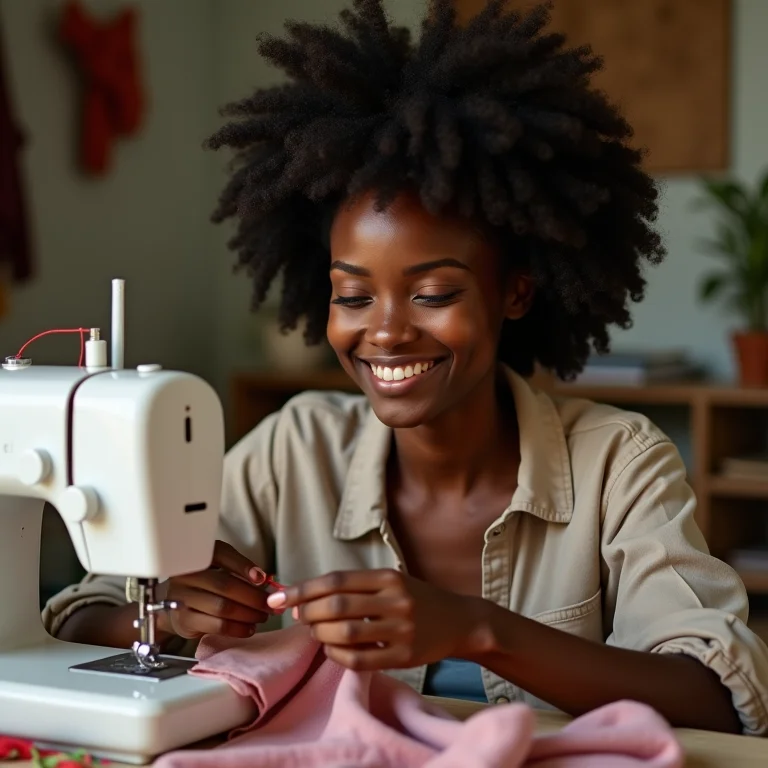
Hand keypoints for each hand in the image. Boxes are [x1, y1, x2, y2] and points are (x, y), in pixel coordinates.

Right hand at [159, 541, 272, 639]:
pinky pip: (216, 625)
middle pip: (225, 585)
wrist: (175, 605)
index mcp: (198, 556)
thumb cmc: (204, 584)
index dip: (243, 565)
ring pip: (222, 607)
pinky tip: (249, 628)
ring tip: (262, 616)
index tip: (262, 578)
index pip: (221, 554)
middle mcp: (187, 574)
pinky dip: (237, 628)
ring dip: (248, 614)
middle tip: (270, 604)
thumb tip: (264, 578)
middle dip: (253, 596)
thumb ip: (239, 568)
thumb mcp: (219, 567)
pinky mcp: (184, 620)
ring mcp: (183, 598)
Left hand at [266, 569, 482, 670]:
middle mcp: (395, 600)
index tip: (280, 597)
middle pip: (337, 606)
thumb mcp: (392, 582)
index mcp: (388, 577)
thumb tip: (307, 599)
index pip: (336, 580)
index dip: (304, 589)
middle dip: (307, 612)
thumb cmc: (417, 600)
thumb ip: (356, 588)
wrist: (460, 621)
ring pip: (345, 633)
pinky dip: (337, 655)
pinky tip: (332, 650)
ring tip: (315, 632)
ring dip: (320, 634)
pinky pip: (360, 659)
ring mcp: (401, 629)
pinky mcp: (405, 656)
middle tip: (297, 616)